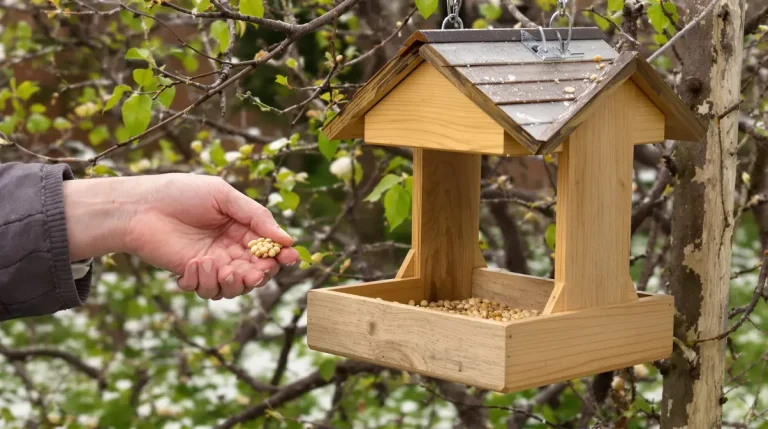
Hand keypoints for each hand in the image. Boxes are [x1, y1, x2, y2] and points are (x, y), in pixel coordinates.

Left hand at [63, 174, 299, 299]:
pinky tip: (192, 264)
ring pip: (234, 288)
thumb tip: (287, 239)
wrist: (141, 206)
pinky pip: (207, 290)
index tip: (289, 257)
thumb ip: (256, 216)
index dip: (282, 255)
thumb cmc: (182, 193)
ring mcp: (211, 264)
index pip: (269, 248)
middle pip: (257, 273)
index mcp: (242, 228)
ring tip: (220, 269)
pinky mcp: (191, 275)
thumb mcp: (224, 196)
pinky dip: (202, 281)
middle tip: (254, 271)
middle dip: (259, 275)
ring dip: (232, 283)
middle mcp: (230, 249)